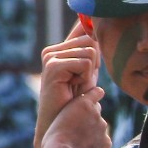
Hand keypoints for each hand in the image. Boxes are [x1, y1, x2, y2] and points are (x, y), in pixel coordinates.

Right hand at [36, 23, 100, 147]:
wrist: (60, 122)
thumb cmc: (76, 99)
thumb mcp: (87, 71)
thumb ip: (92, 51)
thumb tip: (97, 26)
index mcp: (59, 49)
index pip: (83, 28)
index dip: (95, 39)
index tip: (93, 57)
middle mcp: (52, 50)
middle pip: (91, 40)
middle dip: (94, 63)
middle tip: (80, 80)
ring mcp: (50, 57)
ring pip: (90, 52)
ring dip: (89, 72)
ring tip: (76, 85)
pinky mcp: (53, 66)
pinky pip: (84, 63)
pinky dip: (85, 77)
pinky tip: (73, 86)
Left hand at [42, 86, 110, 147]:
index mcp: (104, 144)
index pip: (98, 135)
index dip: (86, 137)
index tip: (75, 140)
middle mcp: (104, 129)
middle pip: (95, 120)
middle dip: (84, 124)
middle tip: (71, 129)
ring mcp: (96, 116)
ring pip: (91, 109)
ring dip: (83, 112)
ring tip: (70, 116)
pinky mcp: (86, 105)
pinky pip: (93, 94)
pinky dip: (93, 92)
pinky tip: (91, 91)